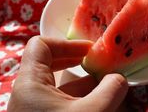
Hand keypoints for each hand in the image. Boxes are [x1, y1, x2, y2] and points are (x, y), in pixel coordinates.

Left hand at [8, 36, 127, 111]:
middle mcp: (29, 94)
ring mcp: (35, 109)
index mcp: (30, 84)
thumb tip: (119, 78)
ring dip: (84, 83)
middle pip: (50, 63)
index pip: (41, 45)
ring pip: (59, 86)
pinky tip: (103, 103)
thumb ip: (110, 90)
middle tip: (99, 63)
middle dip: (78, 62)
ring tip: (109, 84)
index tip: (90, 51)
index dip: (67, 43)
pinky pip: (62, 104)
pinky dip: (81, 100)